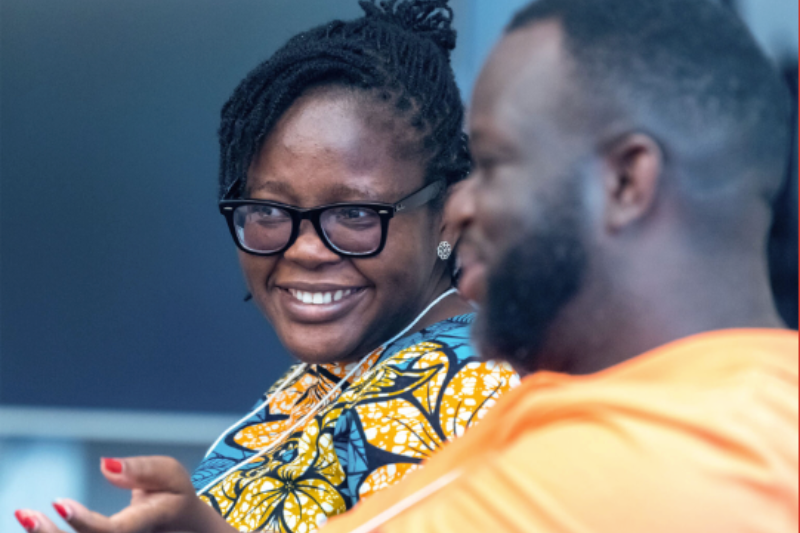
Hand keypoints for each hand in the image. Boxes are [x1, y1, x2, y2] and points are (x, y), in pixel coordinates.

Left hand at [14, 456, 238, 532]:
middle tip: (25, 514)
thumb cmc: (174, 496)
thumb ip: (140, 469)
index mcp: (148, 524)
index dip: (84, 522)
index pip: (114, 532)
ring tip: (25, 516)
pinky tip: (35, 525)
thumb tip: (105, 466)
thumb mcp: (170, 474)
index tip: (58, 503)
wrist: (188, 530)